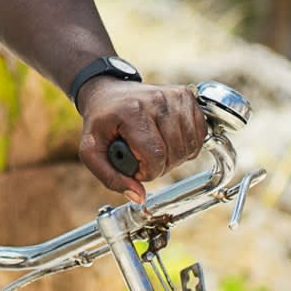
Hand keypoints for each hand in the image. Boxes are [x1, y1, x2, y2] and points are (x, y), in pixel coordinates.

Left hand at [77, 76, 205, 189]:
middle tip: (144, 158)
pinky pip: (200, 134)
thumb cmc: (101, 122)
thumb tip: (139, 197)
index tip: (136, 166)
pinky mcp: (186, 96)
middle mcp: (157, 101)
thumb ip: (110, 178)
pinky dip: (188, 146)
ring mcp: (174, 96)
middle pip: (175, 153)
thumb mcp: (91, 151)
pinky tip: (171, 141)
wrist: (108, 93)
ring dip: (175, 157)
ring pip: (189, 146)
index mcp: (133, 112)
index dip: (147, 172)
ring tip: (156, 149)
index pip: (155, 156)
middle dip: (160, 166)